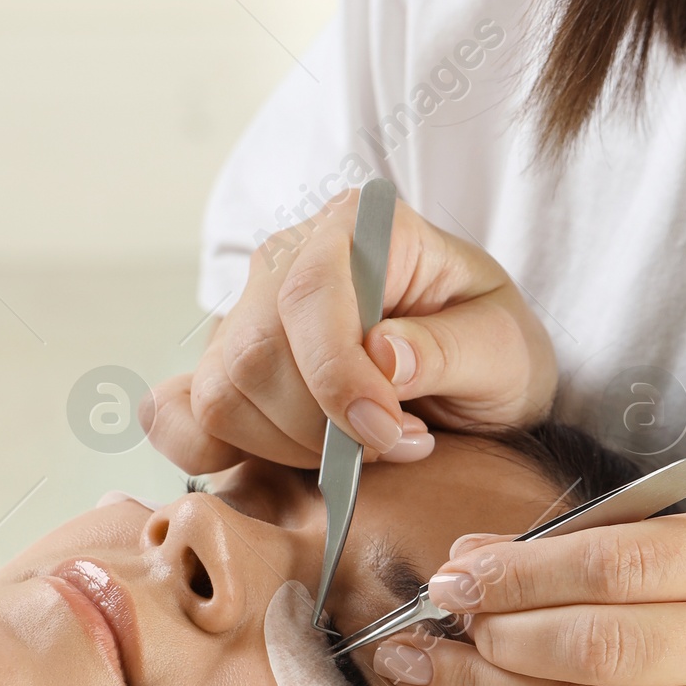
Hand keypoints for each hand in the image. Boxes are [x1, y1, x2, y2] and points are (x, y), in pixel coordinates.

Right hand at [142, 189, 557, 473]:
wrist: (477, 374)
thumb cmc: (491, 346)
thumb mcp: (504, 347)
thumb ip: (450, 348)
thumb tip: (383, 357)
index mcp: (360, 226)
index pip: (310, 290)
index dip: (337, 373)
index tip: (388, 430)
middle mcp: (289, 258)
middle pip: (254, 351)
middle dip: (321, 426)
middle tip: (400, 444)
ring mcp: (247, 312)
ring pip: (220, 394)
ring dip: (291, 447)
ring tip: (367, 449)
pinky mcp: (224, 368)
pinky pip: (180, 415)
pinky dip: (220, 454)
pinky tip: (291, 459)